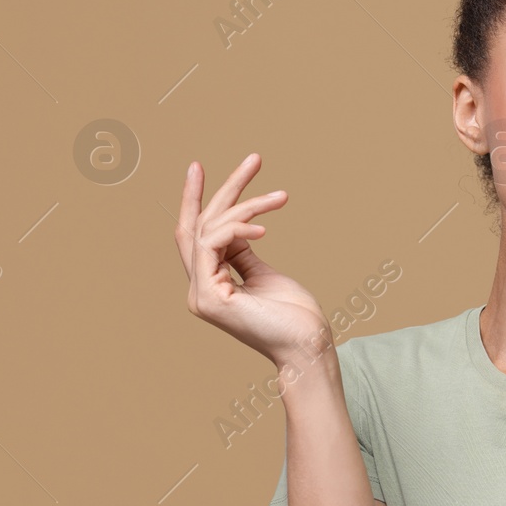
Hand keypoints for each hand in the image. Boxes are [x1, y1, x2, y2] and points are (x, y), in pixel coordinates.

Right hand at [176, 153, 332, 365]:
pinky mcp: (209, 298)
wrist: (307, 346)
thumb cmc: (295, 317)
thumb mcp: (266, 275)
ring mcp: (201, 295)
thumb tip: (238, 230)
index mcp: (211, 284)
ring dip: (245, 206)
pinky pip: (212, 245)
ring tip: (280, 198)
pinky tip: (263, 227)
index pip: (197, 235)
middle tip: (253, 159)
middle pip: (200, 226)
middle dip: (223, 188)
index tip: (200, 168)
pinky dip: (236, 229)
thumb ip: (243, 254)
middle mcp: (199, 289)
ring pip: (208, 230)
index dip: (198, 200)